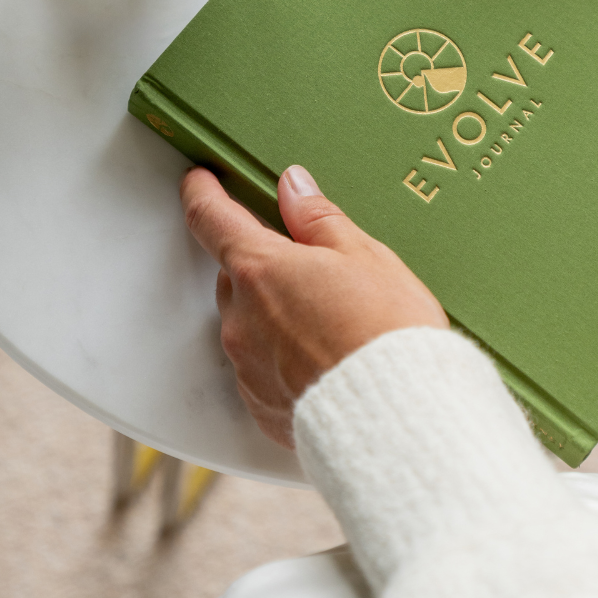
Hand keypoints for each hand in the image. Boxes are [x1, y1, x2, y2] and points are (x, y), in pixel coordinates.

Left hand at [180, 164, 448, 447]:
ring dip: (274, 313)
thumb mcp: (365, 255)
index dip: (201, 194)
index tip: (199, 181)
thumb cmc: (387, 333)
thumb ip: (318, 219)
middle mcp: (241, 319)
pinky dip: (283, 359)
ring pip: (248, 323)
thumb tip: (293, 188)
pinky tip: (325, 360)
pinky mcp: (261, 407)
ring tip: (331, 322)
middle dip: (263, 265)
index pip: (211, 219)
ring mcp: (247, 367)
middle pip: (235, 275)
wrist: (398, 417)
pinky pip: (261, 370)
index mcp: (261, 269)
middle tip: (311, 266)